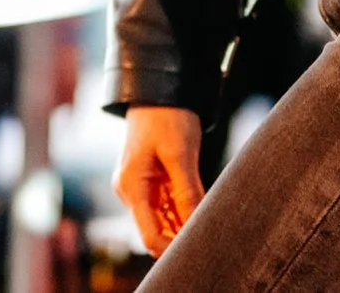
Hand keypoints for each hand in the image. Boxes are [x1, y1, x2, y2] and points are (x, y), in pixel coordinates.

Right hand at [115, 105, 203, 254]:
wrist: (157, 90)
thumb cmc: (165, 116)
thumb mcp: (180, 155)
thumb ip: (187, 193)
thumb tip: (198, 226)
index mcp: (131, 187)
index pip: (149, 236)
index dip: (173, 248)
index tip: (199, 247)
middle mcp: (130, 191)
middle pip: (156, 230)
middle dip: (180, 236)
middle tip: (209, 234)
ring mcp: (138, 186)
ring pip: (163, 219)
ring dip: (183, 222)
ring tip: (208, 220)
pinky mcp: (149, 180)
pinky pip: (165, 204)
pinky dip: (181, 209)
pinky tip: (199, 207)